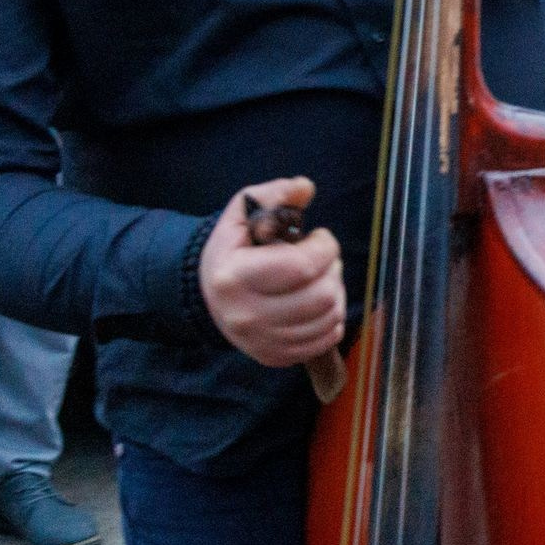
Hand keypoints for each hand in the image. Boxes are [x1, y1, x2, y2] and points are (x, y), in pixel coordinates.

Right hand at [200, 178, 344, 368]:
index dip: (325, 246)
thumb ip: (273, 195)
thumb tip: (304, 188)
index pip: (303, 267)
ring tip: (319, 279)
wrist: (209, 296)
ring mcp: (261, 341)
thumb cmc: (234, 251)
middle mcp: (246, 316)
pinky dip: (332, 318)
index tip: (319, 237)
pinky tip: (316, 303)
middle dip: (332, 269)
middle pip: (322, 295)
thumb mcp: (243, 213)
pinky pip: (326, 339)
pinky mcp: (275, 356)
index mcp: (235, 278)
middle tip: (320, 259)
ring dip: (335, 292)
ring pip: (329, 318)